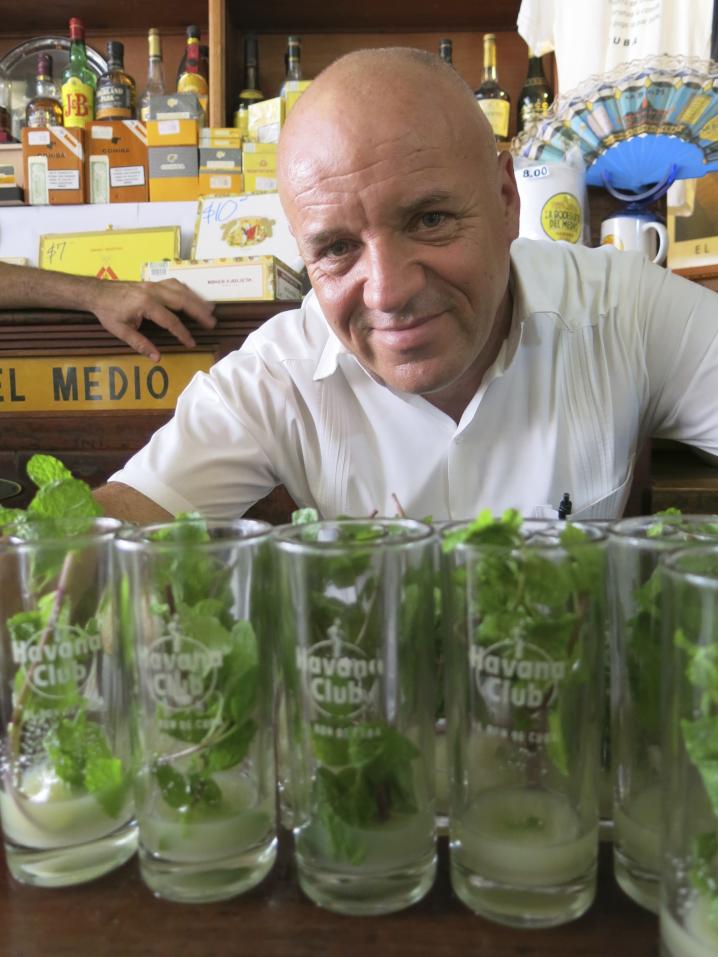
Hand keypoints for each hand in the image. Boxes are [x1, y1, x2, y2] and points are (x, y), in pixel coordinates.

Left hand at [90, 278, 215, 360]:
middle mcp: (153, 292)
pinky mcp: (154, 282)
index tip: (192, 343)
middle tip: (212, 322)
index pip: (170, 321)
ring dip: (197, 300)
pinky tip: (194, 298)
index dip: (182, 333)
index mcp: (145, 304)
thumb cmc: (108, 313)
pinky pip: (176, 284)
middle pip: (182, 300)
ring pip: (182, 290)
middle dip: (199, 312)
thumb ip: (140, 344)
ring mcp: (155, 284)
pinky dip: (187, 291)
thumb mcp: (121, 331)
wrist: (97, 292)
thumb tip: (156, 358)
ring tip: (210, 310)